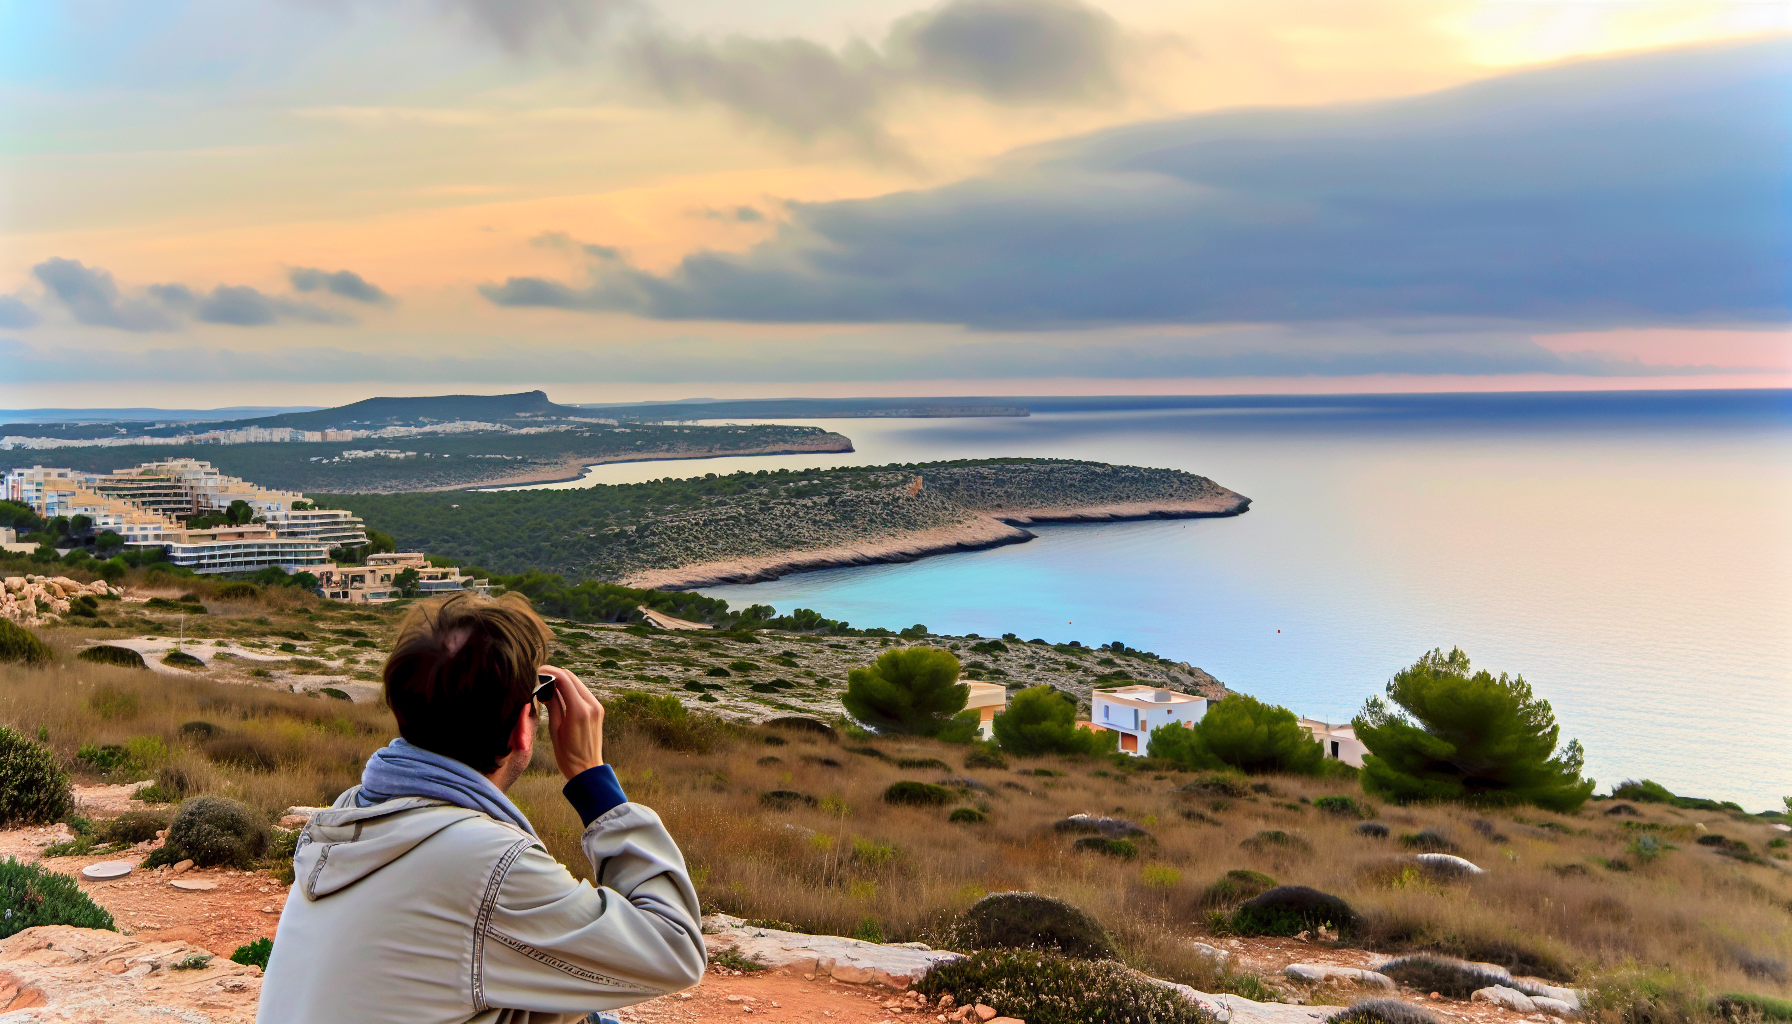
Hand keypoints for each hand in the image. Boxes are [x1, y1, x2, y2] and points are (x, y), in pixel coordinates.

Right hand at [538, 665, 603, 779]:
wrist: (587, 770)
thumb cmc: (567, 755)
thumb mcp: (555, 729)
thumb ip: (552, 704)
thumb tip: (544, 686)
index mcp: (579, 710)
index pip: (564, 679)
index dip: (549, 672)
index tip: (536, 671)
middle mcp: (591, 705)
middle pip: (572, 677)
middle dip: (555, 673)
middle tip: (539, 676)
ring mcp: (597, 707)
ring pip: (578, 683)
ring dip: (562, 680)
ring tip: (545, 684)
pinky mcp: (598, 710)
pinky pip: (582, 692)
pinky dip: (570, 689)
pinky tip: (557, 693)